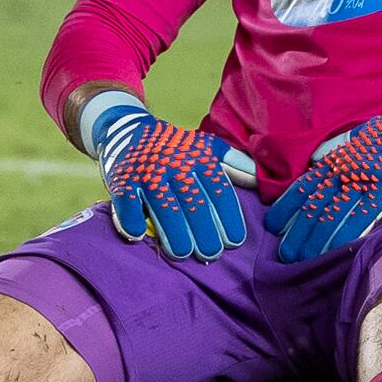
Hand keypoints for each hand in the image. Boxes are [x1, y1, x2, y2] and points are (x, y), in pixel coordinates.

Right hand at [83, 94, 248, 261]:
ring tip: (184, 253)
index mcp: (198, 157)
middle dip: (204, 230)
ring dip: (173, 231)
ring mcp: (146, 171)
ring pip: (162, 204)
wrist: (127, 128)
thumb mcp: (205, 148)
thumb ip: (234, 164)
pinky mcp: (121, 179)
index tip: (235, 241)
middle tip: (212, 254)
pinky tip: (138, 235)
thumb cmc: (175, 148)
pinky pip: (126, 200)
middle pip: (192, 201)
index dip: (228, 216)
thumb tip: (260, 182)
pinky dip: (130, 218)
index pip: (218, 189)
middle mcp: (174, 162)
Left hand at [263, 71, 381, 262]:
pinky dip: (349, 234)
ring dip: (316, 239)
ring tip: (301, 259)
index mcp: (345, 154)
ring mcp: (373, 179)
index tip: (274, 225)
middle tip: (283, 254)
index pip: (308, 183)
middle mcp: (353, 166)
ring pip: (336, 213)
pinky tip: (336, 250)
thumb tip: (319, 166)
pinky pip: (366, 216)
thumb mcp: (366, 136)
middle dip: (298, 230)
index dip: (289, 205)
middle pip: (317, 202)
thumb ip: (343, 152)